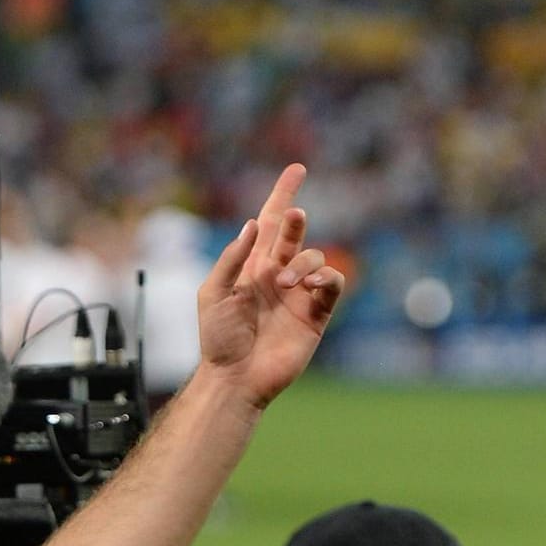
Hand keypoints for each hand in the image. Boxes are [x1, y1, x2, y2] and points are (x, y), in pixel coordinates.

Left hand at [193, 164, 345, 409]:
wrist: (235, 376)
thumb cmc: (218, 339)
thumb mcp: (212, 293)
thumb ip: (232, 259)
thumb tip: (251, 224)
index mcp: (250, 267)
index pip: (267, 224)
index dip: (282, 196)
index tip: (297, 169)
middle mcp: (276, 275)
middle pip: (293, 234)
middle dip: (295, 221)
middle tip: (294, 214)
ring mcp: (298, 293)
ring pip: (315, 258)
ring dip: (303, 262)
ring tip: (285, 282)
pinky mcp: (316, 313)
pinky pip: (332, 284)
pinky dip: (326, 278)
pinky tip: (310, 286)